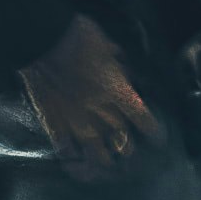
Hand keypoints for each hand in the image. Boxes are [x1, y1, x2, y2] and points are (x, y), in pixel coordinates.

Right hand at [21, 17, 154, 173]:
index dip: (153, 132)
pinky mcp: (53, 120)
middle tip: (130, 153)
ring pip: (95, 151)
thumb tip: (122, 66)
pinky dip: (71, 155)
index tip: (157, 139)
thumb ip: (116, 60)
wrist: (43, 39)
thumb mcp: (105, 43)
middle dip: (128, 148)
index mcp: (117, 90)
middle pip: (122, 139)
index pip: (142, 119)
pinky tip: (74, 158)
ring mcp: (75, 118)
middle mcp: (100, 110)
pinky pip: (64, 147)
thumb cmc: (77, 34)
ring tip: (106, 164)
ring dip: (103, 159)